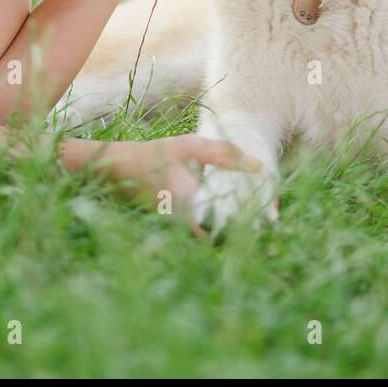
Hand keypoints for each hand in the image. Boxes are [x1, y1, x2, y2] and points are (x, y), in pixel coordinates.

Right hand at [68, 133, 262, 237]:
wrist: (115, 170)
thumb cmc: (153, 154)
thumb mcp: (189, 146)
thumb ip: (223, 154)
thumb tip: (259, 166)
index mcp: (191, 203)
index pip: (231, 225)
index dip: (254, 223)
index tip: (273, 218)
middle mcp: (184, 224)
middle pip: (227, 238)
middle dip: (249, 232)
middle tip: (270, 222)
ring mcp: (178, 232)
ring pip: (216, 240)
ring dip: (236, 232)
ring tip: (257, 221)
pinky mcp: (174, 232)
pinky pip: (204, 236)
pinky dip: (220, 230)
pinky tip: (231, 216)